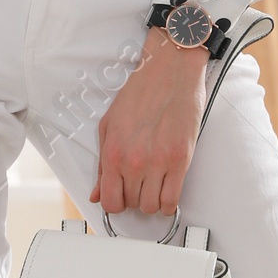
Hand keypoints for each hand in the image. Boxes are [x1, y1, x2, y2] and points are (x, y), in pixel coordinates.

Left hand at [91, 29, 207, 219]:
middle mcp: (134, 161)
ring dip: (152, 201)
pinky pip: (173, 199)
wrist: (169, 71)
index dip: (115, 203)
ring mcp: (159, 162)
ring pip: (152, 206)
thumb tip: (97, 193)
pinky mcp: (181, 159)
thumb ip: (102, 164)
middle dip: (134, 198)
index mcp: (113, 153)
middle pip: (132, 205)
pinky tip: (168, 191)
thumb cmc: (141, 92)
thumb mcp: (109, 125)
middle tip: (139, 185)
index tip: (120, 197)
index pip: (110, 201)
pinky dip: (170, 203)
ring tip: (154, 186)